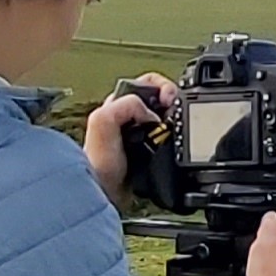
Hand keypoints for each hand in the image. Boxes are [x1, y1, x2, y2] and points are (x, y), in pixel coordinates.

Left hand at [84, 74, 172, 206]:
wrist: (105, 192)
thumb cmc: (99, 163)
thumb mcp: (103, 121)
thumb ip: (126, 106)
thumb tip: (151, 113)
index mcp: (117, 103)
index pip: (147, 82)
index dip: (163, 87)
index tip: (169, 100)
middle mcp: (129, 116)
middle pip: (161, 97)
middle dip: (173, 102)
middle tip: (176, 111)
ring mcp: (141, 133)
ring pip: (167, 116)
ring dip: (176, 119)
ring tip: (176, 126)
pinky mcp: (150, 149)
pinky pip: (169, 136)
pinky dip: (176, 136)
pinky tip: (173, 142)